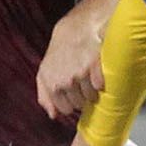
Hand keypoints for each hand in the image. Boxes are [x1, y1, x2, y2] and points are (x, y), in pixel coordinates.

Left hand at [36, 6, 107, 120]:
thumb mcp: (45, 72)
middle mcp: (64, 80)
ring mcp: (79, 73)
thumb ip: (44, 96)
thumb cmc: (60, 52)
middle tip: (83, 83)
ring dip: (93, 91)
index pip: (66, 109)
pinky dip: (101, 83)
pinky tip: (98, 74)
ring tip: (91, 78)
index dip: (72, 103)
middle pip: (79, 104)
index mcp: (51, 83)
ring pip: (91, 97)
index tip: (75, 93)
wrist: (76, 29)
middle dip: (82, 97)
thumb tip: (53, 116)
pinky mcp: (94, 67)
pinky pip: (100, 86)